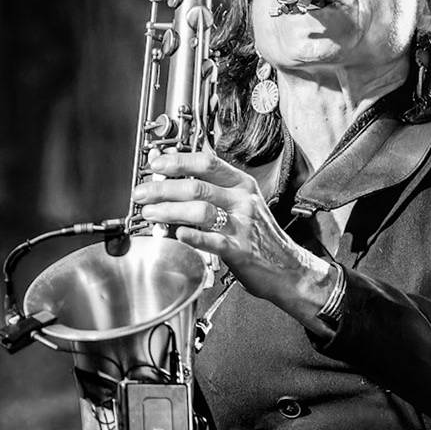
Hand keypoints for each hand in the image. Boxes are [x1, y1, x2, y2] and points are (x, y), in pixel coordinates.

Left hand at [132, 149, 339, 327]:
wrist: (288, 267)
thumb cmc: (260, 236)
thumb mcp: (241, 205)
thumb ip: (212, 192)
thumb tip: (175, 181)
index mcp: (241, 185)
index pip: (208, 163)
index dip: (179, 161)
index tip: (156, 164)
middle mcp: (242, 201)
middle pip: (197, 187)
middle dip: (163, 189)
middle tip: (142, 193)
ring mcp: (242, 225)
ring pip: (200, 211)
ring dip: (170, 211)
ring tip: (150, 214)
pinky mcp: (239, 250)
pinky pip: (212, 240)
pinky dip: (192, 236)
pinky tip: (176, 234)